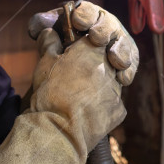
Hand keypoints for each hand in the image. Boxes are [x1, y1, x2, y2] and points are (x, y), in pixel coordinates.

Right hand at [0, 28, 126, 163]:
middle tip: (76, 79)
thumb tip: (49, 32)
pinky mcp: (119, 110)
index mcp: (91, 50)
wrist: (58, 131)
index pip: (93, 40)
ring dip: (99, 85)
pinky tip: (88, 111)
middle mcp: (109, 65)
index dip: (83, 48)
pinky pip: (113, 103)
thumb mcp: (44, 63)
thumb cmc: (50, 95)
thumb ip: (50, 43)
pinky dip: (103, 106)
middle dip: (93, 67)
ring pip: (110, 81)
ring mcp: (116, 88)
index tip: (74, 56)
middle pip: (104, 60)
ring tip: (80, 97)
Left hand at [29, 2, 138, 84]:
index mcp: (88, 16)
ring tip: (115, 61)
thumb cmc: (61, 45)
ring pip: (125, 44)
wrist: (72, 72)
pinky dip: (127, 72)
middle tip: (96, 38)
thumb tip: (39, 28)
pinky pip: (131, 65)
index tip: (77, 22)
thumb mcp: (49, 33)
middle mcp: (105, 26)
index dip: (84, 15)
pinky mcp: (125, 62)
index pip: (88, 11)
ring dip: (121, 51)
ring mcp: (117, 44)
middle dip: (104, 30)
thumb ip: (41, 25)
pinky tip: (121, 79)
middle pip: (109, 24)